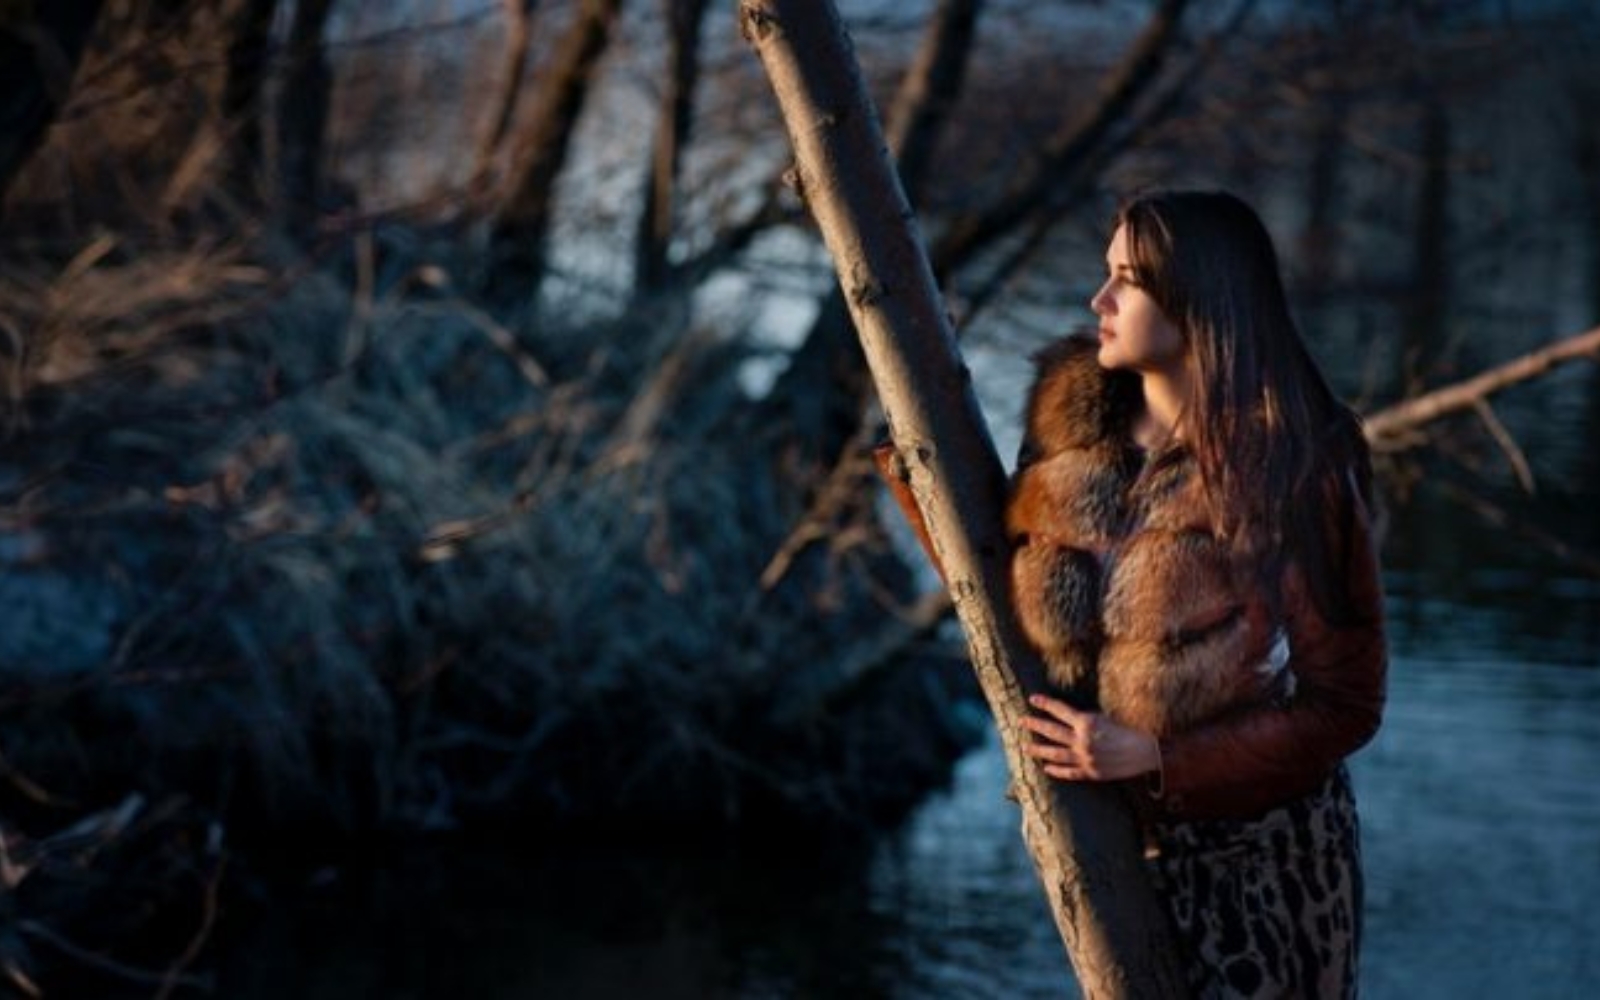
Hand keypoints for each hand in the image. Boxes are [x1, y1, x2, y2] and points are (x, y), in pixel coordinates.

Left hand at [1020, 694, 1160, 782]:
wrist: (1145, 752)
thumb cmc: (1126, 731)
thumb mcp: (1104, 718)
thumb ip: (1084, 719)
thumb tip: (1066, 717)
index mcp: (1086, 723)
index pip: (1060, 710)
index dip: (1045, 703)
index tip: (1032, 699)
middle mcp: (1082, 740)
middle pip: (1052, 732)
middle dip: (1035, 725)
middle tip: (1022, 721)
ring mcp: (1084, 758)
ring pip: (1054, 754)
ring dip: (1038, 750)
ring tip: (1026, 747)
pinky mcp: (1090, 773)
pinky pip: (1068, 772)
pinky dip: (1055, 770)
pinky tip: (1046, 768)